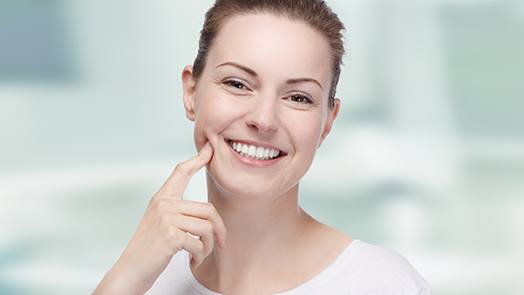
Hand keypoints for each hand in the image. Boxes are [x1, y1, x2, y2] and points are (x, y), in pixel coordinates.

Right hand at [93, 142, 226, 293]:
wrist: (130, 271)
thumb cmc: (148, 250)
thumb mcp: (160, 224)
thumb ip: (178, 212)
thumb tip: (208, 213)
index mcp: (161, 199)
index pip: (180, 172)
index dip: (197, 159)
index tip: (210, 149)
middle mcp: (163, 204)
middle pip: (208, 209)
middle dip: (219, 230)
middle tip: (220, 243)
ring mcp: (166, 219)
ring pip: (207, 227)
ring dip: (209, 246)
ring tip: (201, 254)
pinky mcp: (170, 236)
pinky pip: (200, 243)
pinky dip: (200, 255)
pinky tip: (192, 260)